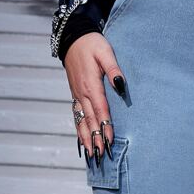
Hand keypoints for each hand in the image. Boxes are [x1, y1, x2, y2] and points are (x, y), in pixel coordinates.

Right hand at [64, 32, 125, 164]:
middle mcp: (82, 93)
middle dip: (96, 138)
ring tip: (91, 155)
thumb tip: (120, 84)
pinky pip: (76, 116)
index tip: (109, 140)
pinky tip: (82, 142)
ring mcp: (77, 95)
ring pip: (82, 121)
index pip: (101, 109)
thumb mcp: (105, 52)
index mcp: (91, 84)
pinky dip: (79, 130)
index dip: (105, 125)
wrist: (73, 37)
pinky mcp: (75, 95)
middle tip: (101, 156)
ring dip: (86, 139)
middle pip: (91, 119)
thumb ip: (114, 69)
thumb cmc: (92, 44)